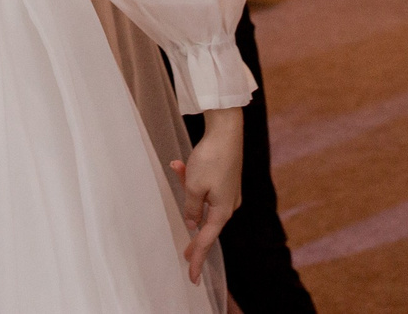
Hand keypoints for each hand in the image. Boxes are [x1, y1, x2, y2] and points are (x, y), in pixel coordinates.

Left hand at [170, 110, 242, 280]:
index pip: (206, 240)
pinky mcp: (226, 178)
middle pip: (205, 221)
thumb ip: (192, 208)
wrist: (227, 130)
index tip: (192, 277)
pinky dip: (193, 176)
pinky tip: (181, 164)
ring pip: (202, 198)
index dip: (197, 258)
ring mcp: (229, 191)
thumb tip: (192, 223)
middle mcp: (229, 204)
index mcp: (222, 210)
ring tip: (178, 166)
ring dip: (187, 185)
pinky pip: (205, 185)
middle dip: (191, 226)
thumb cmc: (211, 158)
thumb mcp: (194, 187)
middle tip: (185, 255)